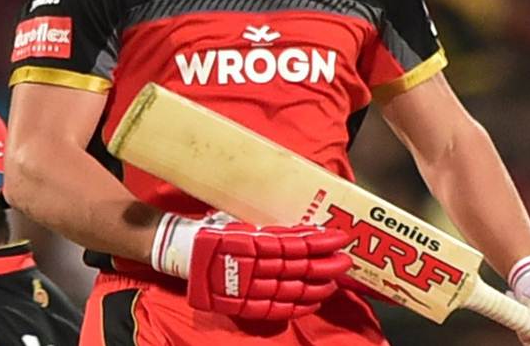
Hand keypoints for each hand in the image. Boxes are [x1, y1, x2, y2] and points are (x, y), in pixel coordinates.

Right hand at [151, 213, 351, 319]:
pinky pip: (275, 308)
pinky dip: (297, 307)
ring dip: (316, 287)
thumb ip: (269, 229)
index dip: (318, 242)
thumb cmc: (215, 232)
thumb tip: (302, 229)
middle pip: (297, 267)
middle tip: (344, 262)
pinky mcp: (243, 303)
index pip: (293, 242)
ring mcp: (248, 287)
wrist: (184, 254)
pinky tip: (314, 302)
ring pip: (290, 289)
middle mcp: (252, 265)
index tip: (338, 238)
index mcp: (252, 241)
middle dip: (324, 265)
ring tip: (334, 283)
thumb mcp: (241, 221)